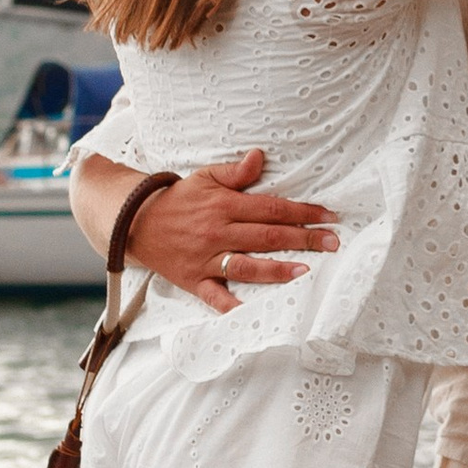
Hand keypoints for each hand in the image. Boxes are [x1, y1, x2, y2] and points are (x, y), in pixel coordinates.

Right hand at [127, 149, 341, 312]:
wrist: (134, 221)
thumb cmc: (177, 199)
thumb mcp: (204, 177)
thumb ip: (235, 172)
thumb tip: (261, 156)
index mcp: (224, 205)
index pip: (271, 208)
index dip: (302, 211)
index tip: (329, 216)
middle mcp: (217, 232)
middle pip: (267, 236)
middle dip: (303, 239)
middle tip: (333, 243)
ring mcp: (206, 258)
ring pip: (247, 266)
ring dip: (277, 270)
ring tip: (306, 271)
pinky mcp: (194, 280)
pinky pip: (215, 296)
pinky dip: (233, 306)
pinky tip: (254, 311)